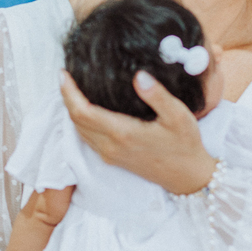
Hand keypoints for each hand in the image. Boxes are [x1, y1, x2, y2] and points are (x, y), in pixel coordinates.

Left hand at [60, 70, 216, 194]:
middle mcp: (110, 146)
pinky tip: (85, 109)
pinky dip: (80, 121)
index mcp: (122, 133)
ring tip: (71, 88)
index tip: (64, 74)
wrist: (187, 177)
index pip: (83, 111)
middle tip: (65, 76)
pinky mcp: (112, 159)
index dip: (69, 92)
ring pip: (79, 130)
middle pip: (75, 120)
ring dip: (71, 109)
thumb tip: (139, 75)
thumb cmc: (185, 145)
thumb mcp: (178, 116)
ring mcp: (109, 154)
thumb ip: (157, 95)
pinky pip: (87, 138)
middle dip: (66, 97)